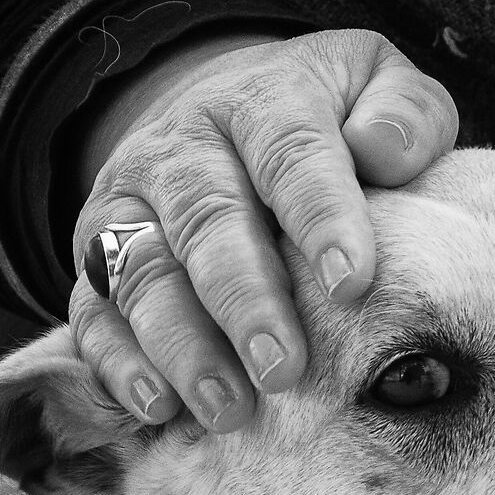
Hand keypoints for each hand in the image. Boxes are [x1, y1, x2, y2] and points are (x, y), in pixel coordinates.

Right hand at [67, 28, 458, 431]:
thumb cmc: (323, 119)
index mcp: (259, 100)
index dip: (319, 216)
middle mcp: (180, 147)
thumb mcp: (372, 86)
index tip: (351, 283)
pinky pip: (91, 312)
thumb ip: (403, 110)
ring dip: (182, 345)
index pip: (288, 151)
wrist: (218, 110)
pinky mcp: (96, 259)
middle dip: (244, 300)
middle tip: (284, 368)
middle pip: (206, 220)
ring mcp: (128, 204)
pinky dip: (117, 363)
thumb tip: (386, 149)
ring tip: (229, 408)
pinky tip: (157, 407)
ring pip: (143, 273)